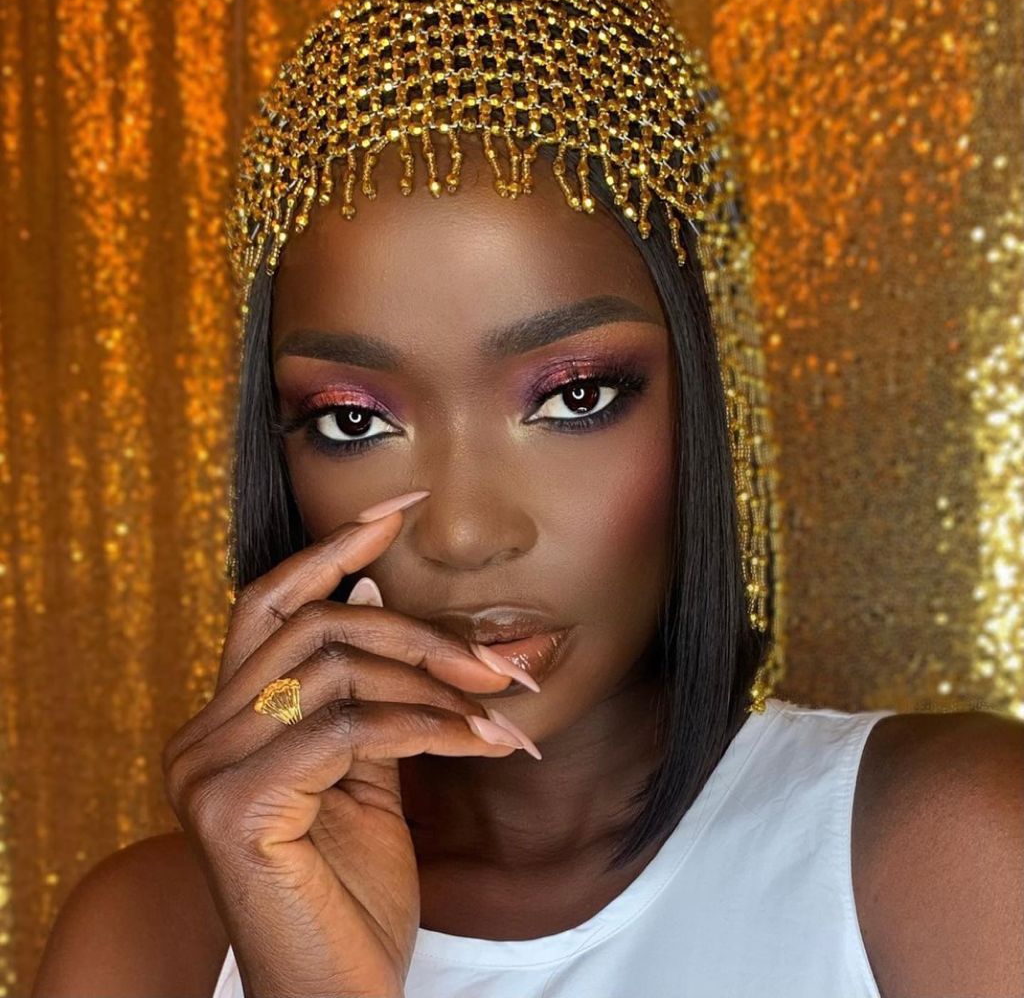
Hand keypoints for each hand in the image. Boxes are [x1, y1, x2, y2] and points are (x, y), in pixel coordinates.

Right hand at [162, 491, 538, 997]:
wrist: (337, 996)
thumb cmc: (353, 892)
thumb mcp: (368, 771)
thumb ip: (365, 687)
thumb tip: (369, 585)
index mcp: (227, 718)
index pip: (271, 600)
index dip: (333, 545)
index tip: (399, 505)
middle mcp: (201, 734)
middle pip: (314, 624)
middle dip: (418, 630)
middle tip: (500, 658)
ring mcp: (206, 770)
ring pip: (334, 668)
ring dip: (436, 683)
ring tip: (503, 711)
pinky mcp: (231, 809)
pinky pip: (348, 730)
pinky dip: (427, 727)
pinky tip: (481, 743)